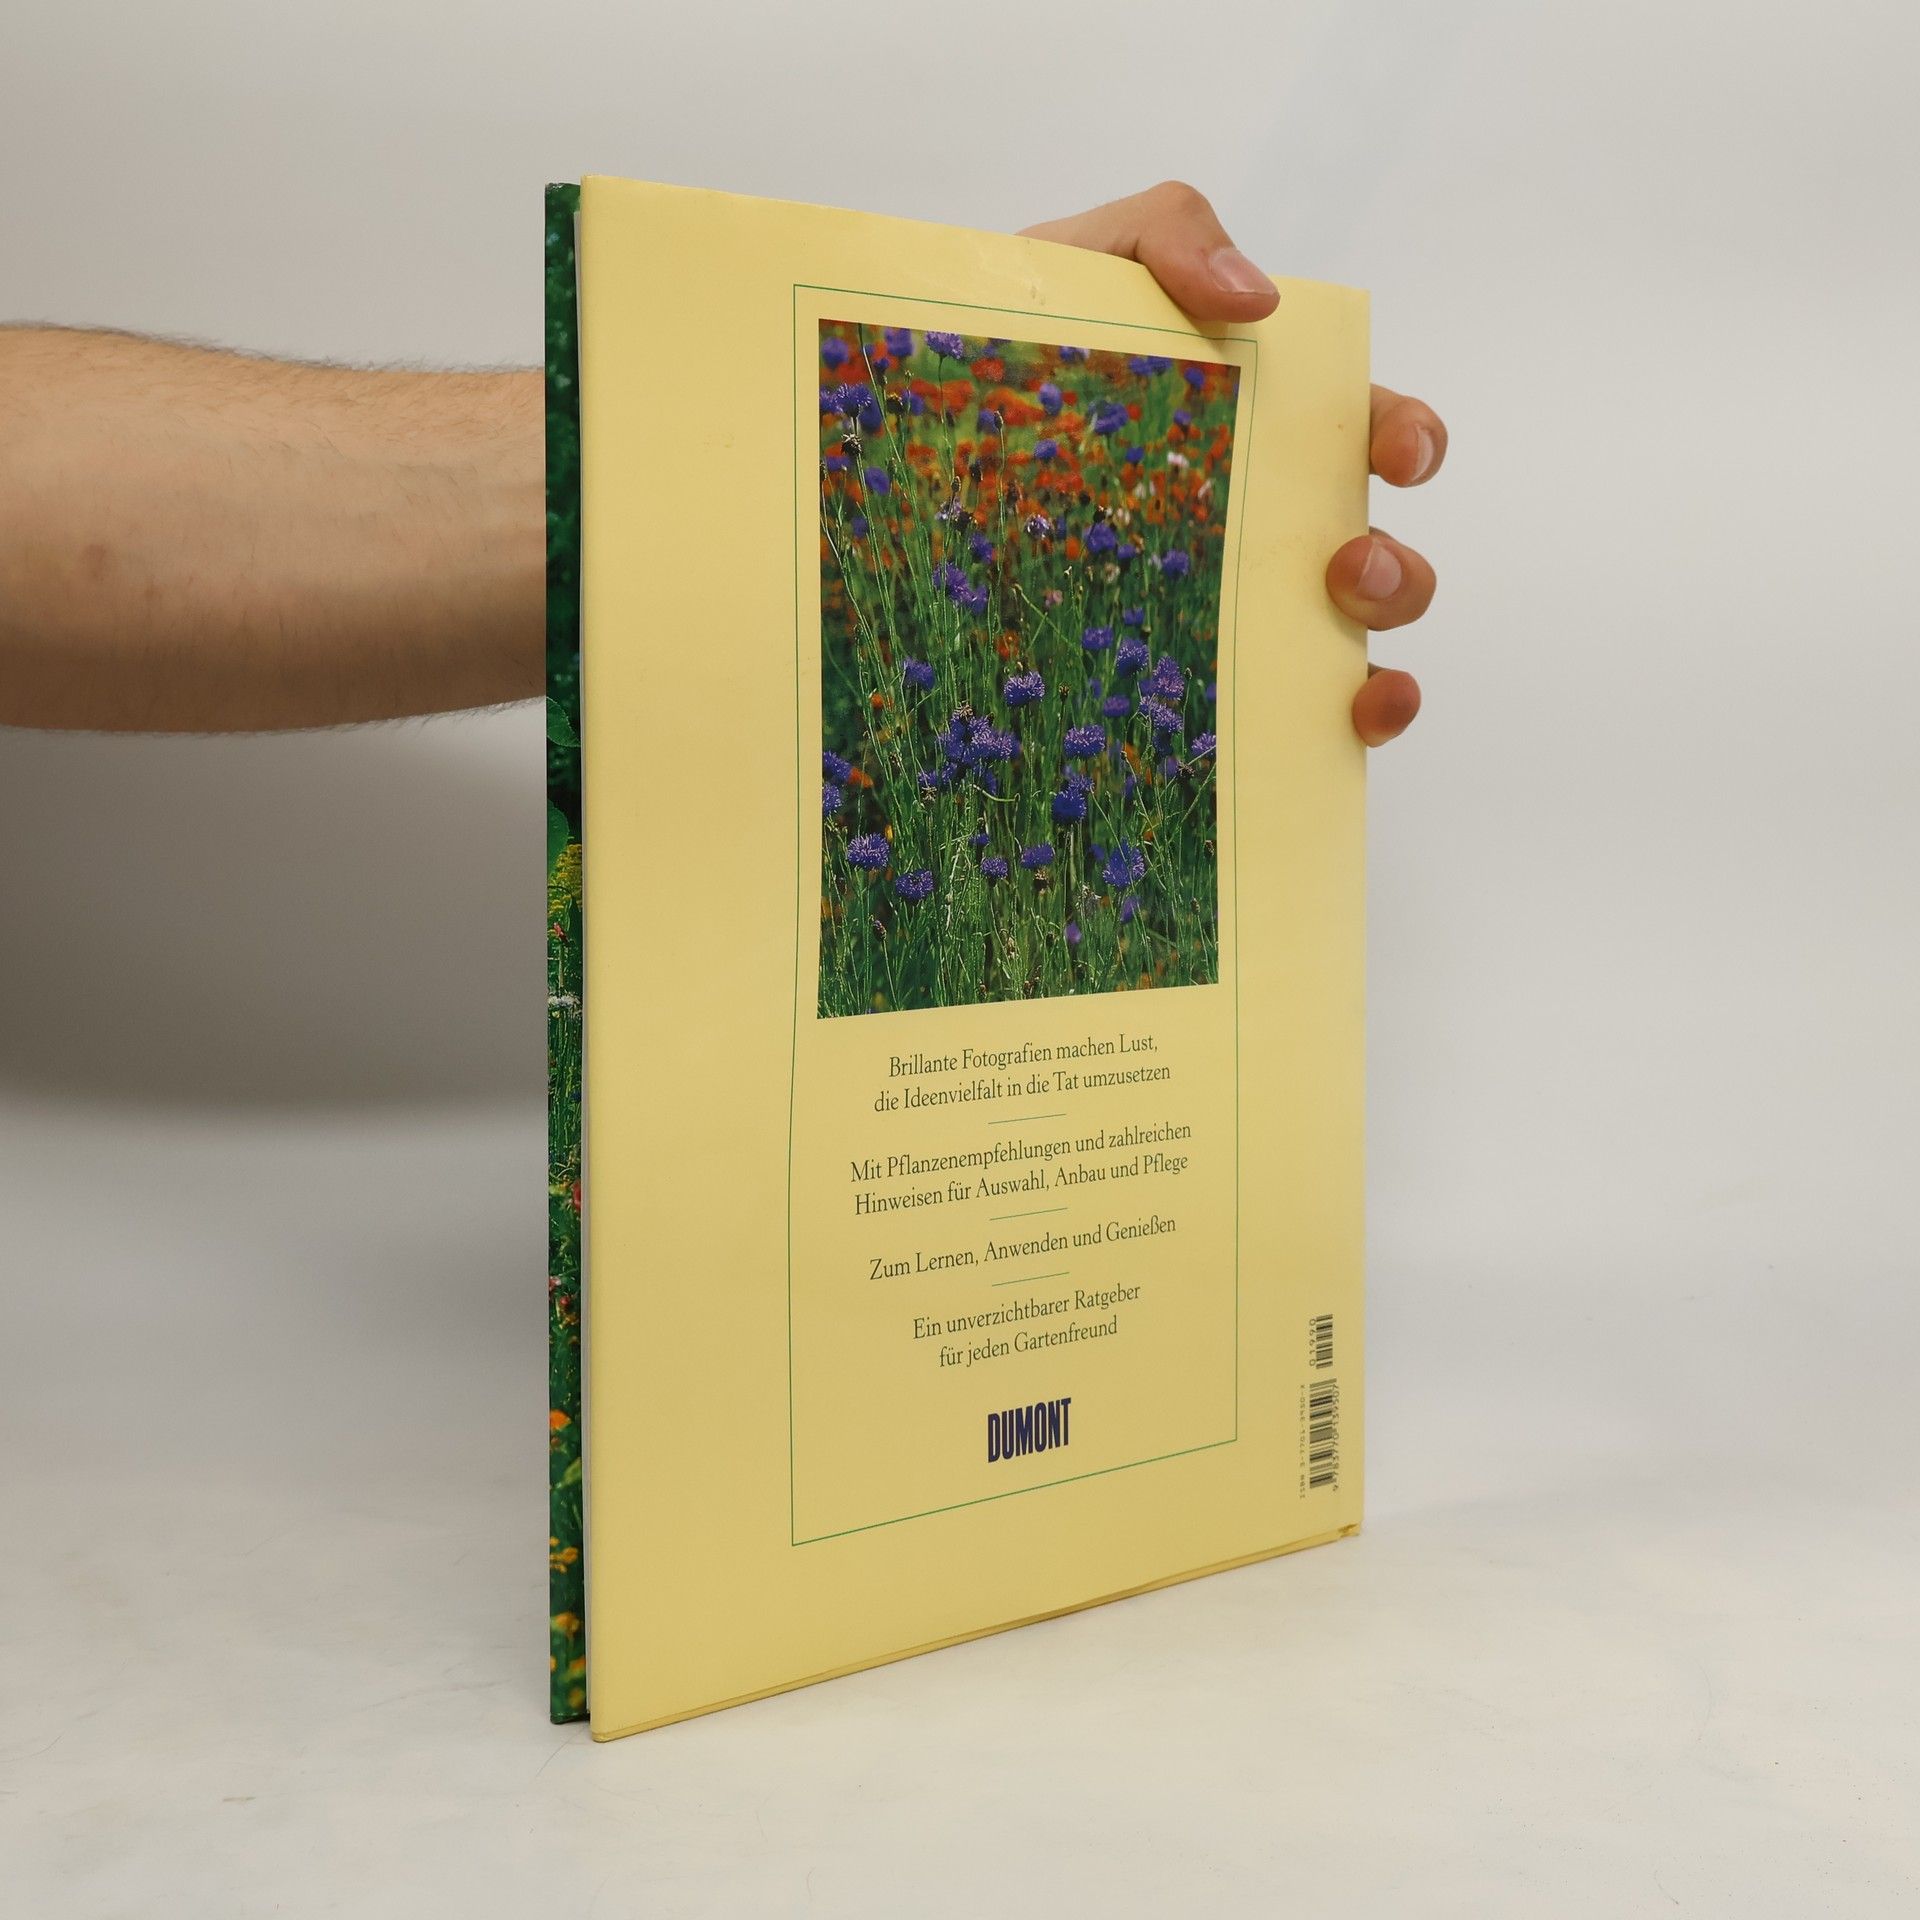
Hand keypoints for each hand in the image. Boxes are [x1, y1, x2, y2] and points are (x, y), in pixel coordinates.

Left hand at [1021, 183, 1441, 746]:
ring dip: (1374, 645)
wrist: (900, 441)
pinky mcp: (1178, 681)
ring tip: (1332, 632)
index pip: (1358, 429)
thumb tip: (1256, 296)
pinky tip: (1341, 724)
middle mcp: (1254, 526)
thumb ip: (1164, 234)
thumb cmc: (1005, 346)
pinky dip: (1340, 724)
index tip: (1395, 453)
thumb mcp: (1076, 259)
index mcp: (1251, 426)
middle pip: (1370, 554)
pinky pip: (1279, 717)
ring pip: (1346, 645)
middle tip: (1344, 567)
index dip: (1403, 437)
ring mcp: (1220, 610)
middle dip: (1392, 567)